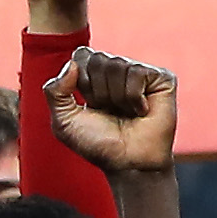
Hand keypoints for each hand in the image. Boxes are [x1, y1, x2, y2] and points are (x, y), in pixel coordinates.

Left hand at [42, 45, 181, 175]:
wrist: (128, 163)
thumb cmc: (98, 144)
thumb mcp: (64, 123)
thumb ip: (54, 92)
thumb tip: (71, 63)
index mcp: (94, 75)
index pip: (81, 55)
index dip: (81, 82)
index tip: (90, 105)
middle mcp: (118, 70)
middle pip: (97, 59)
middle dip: (98, 91)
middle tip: (110, 111)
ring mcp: (140, 72)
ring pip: (117, 64)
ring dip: (116, 97)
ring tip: (126, 113)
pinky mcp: (161, 78)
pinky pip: (137, 73)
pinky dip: (133, 97)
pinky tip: (141, 111)